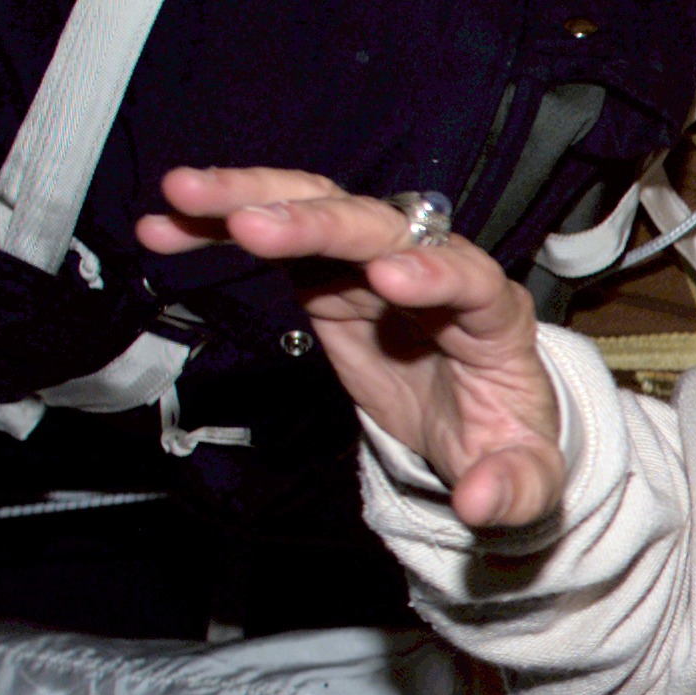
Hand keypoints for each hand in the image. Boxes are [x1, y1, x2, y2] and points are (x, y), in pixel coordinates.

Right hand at [140, 167, 565, 529]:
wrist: (479, 425)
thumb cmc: (504, 440)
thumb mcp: (528, 480)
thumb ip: (513, 488)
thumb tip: (478, 500)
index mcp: (493, 317)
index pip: (471, 280)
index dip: (436, 272)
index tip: (390, 277)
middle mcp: (435, 271)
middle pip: (383, 229)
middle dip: (320, 223)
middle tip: (256, 226)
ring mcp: (377, 265)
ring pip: (322, 210)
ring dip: (254, 198)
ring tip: (185, 195)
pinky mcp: (332, 276)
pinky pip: (277, 240)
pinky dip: (222, 230)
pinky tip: (167, 226)